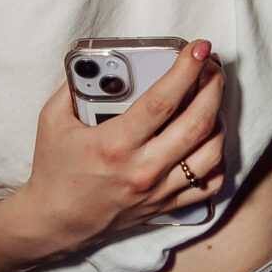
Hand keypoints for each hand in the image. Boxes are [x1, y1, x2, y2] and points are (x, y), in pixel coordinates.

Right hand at [19, 40, 225, 254]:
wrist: (54, 222)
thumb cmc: (54, 170)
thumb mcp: (53, 120)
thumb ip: (74, 86)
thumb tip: (97, 59)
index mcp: (114, 144)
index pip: (162, 101)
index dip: (185, 70)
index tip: (198, 48)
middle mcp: (142, 169)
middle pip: (196, 123)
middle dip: (213, 87)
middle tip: (212, 66)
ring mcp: (157, 190)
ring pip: (211, 153)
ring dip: (218, 120)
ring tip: (211, 100)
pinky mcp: (165, 205)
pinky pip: (208, 184)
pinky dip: (217, 159)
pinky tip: (209, 140)